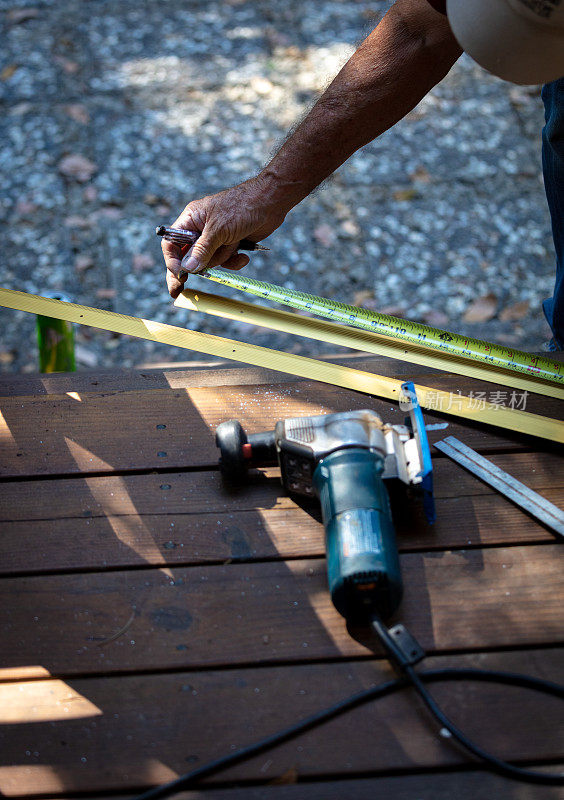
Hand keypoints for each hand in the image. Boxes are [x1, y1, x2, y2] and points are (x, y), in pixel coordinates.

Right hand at [162, 176, 288, 297]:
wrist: (270, 203)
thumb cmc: (241, 207)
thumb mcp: (218, 230)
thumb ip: (202, 250)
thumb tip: (187, 268)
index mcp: (191, 220)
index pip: (172, 243)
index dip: (172, 261)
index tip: (178, 275)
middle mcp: (200, 230)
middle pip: (188, 256)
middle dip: (191, 269)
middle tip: (178, 291)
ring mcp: (216, 238)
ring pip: (210, 261)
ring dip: (223, 258)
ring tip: (234, 244)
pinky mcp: (230, 244)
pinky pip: (226, 261)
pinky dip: (234, 260)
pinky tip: (243, 255)